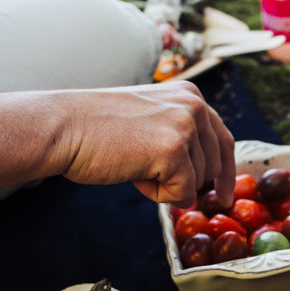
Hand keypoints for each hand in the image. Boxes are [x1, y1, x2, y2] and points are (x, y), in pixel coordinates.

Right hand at [57, 82, 235, 206]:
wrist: (64, 127)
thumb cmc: (95, 128)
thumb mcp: (148, 119)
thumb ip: (177, 135)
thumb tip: (203, 178)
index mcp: (189, 94)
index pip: (223, 139)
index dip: (225, 172)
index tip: (224, 196)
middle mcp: (193, 105)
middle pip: (214, 165)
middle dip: (186, 180)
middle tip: (146, 173)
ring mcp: (185, 126)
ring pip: (197, 182)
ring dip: (164, 185)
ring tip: (132, 163)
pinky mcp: (174, 150)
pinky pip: (182, 192)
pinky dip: (156, 194)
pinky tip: (133, 173)